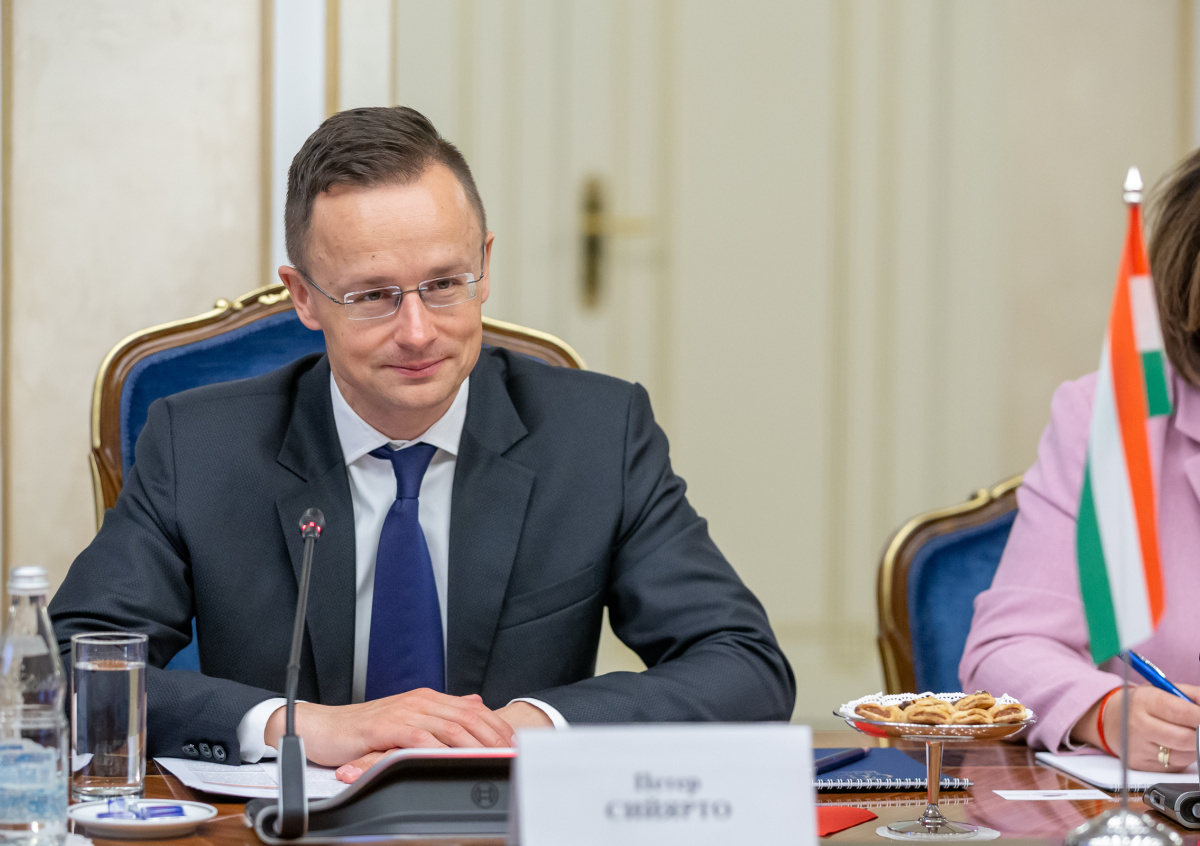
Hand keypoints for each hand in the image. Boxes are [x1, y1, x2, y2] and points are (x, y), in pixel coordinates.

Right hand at [332, 699, 552, 783]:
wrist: (323, 727)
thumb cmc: (363, 729)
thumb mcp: (406, 718)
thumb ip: (439, 713)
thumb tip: (473, 704)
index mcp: (427, 699)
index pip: (472, 710)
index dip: (496, 726)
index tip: (514, 744)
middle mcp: (419, 701)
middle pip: (468, 717)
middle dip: (494, 737)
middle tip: (511, 754)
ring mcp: (403, 712)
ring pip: (450, 727)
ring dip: (475, 745)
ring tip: (493, 759)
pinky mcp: (386, 727)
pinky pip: (420, 738)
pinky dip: (440, 750)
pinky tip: (453, 760)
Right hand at [1073, 683, 1199, 770]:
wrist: (1110, 720)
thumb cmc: (1142, 704)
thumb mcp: (1162, 690)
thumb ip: (1192, 696)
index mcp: (1143, 701)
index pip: (1181, 712)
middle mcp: (1137, 725)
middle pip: (1185, 738)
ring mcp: (1138, 748)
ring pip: (1184, 755)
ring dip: (1194, 747)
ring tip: (1188, 735)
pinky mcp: (1142, 765)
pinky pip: (1175, 765)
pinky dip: (1182, 756)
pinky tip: (1175, 746)